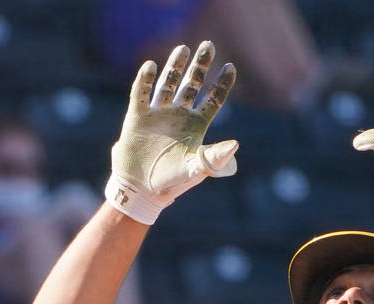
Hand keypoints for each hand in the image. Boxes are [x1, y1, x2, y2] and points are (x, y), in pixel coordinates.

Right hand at [106, 41, 237, 224]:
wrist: (142, 189)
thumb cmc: (173, 182)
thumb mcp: (197, 169)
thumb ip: (215, 157)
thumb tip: (236, 145)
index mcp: (197, 126)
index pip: (213, 99)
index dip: (221, 84)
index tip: (230, 66)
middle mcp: (179, 115)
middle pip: (192, 85)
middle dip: (200, 66)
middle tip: (208, 45)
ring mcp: (158, 113)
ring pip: (168, 83)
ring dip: (175, 66)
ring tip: (182, 48)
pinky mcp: (137, 116)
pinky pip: (141, 93)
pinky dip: (145, 80)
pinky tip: (152, 66)